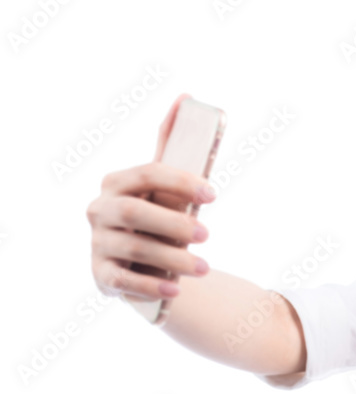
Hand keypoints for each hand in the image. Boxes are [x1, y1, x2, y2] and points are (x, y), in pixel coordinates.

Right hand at [86, 93, 215, 300]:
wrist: (145, 261)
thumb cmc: (158, 214)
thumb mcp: (165, 184)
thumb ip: (173, 144)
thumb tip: (186, 97)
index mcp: (117, 183)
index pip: (147, 174)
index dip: (181, 182)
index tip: (214, 193)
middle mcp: (100, 211)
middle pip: (135, 213)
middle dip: (174, 222)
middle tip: (209, 234)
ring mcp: (98, 244)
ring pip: (134, 249)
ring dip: (173, 258)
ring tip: (205, 268)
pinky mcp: (102, 275)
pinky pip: (123, 281)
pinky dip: (151, 286)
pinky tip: (177, 291)